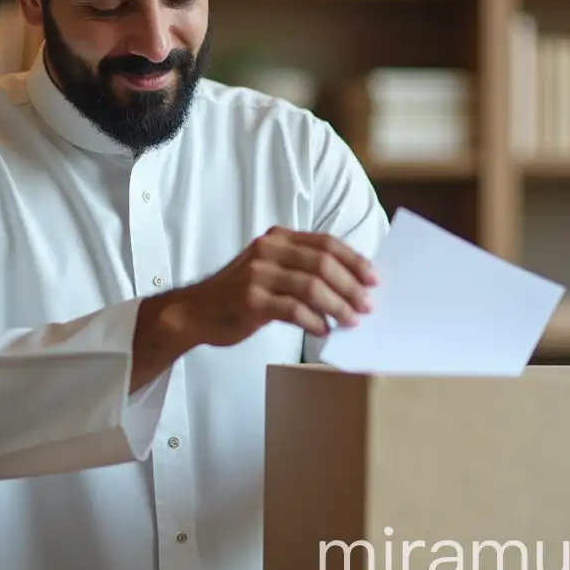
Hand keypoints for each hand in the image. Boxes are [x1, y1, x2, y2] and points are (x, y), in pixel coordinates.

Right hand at [176, 226, 376, 345]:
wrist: (195, 311)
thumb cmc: (239, 294)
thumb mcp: (269, 269)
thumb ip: (301, 269)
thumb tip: (350, 284)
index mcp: (277, 238)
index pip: (326, 243)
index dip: (354, 261)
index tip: (374, 280)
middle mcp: (268, 250)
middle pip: (323, 264)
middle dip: (351, 286)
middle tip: (367, 306)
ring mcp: (257, 274)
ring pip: (312, 286)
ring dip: (338, 306)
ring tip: (351, 321)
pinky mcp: (251, 300)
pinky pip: (293, 310)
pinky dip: (314, 321)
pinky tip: (323, 331)